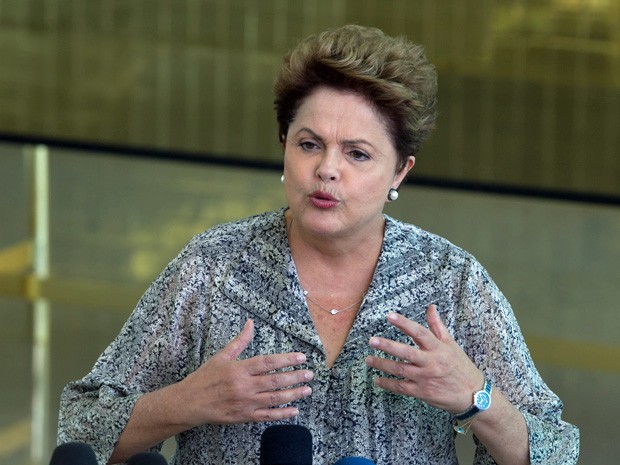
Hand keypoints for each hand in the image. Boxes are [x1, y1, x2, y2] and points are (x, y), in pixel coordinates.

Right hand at [176, 319, 312, 425]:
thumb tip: (250, 323)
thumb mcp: (222, 356)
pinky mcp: (244, 417)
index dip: (286, 359)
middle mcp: (244, 386)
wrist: (189, 403)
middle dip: (295, 377)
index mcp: (239, 369)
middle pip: (275, 381)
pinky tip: (295, 410)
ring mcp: (245, 403)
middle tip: (309, 374)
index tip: (301, 357)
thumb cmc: (205, 378)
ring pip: (274, 399)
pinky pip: (267, 416)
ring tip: (307, 390)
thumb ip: (240, 341)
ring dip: (293, 395)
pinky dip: (282, 414)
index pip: (268, 363)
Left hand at [365, 304, 482, 413]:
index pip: (419, 332)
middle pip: (406, 352)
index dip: (404, 323)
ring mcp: (426, 378)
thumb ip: (437, 326)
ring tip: (368, 360)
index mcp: (438, 348)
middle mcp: (431, 362)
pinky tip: (378, 380)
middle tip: (371, 340)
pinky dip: (388, 384)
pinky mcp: (423, 392)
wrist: (473, 395)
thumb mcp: (451, 344)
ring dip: (382, 364)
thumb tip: (431, 307)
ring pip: (400, 370)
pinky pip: (402, 387)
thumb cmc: (460, 367)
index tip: (389, 316)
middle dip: (387, 346)